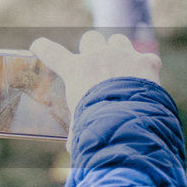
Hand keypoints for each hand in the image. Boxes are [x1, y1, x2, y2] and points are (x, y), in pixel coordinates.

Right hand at [30, 31, 161, 148]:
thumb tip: (71, 146)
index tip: (37, 45)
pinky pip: (147, 58)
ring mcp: (124, 55)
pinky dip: (147, 68)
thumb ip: (76, 130)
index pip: (52, 52)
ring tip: (123, 65)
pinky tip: (148, 79)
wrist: (128, 121)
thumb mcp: (79, 128)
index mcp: (76, 70)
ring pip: (118, 40)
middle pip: (91, 39)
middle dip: (92, 49)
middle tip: (96, 62)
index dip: (42, 47)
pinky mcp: (146, 62)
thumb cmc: (96, 125)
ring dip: (119, 50)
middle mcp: (98, 56)